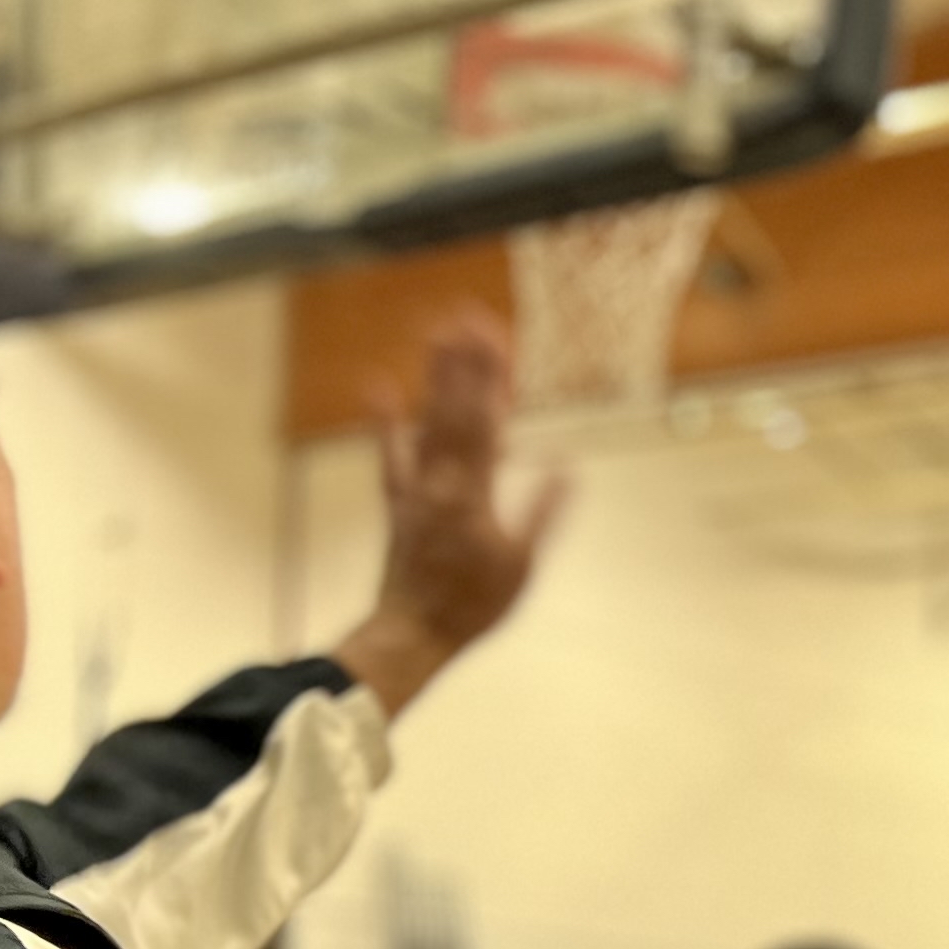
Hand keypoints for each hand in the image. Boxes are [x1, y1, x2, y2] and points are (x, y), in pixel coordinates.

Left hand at [340, 311, 568, 715]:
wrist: (412, 633)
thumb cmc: (471, 606)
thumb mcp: (520, 565)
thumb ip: (542, 511)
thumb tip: (568, 465)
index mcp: (473, 493)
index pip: (485, 421)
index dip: (490, 376)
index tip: (496, 334)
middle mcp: (440, 481)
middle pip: (454, 409)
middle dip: (463, 361)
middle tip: (467, 315)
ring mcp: (415, 489)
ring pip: (426, 422)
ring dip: (434, 378)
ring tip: (438, 334)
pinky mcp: (398, 502)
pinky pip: (391, 454)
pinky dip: (386, 421)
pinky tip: (380, 386)